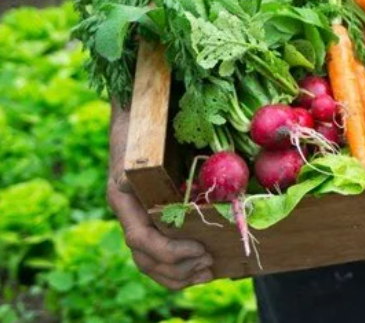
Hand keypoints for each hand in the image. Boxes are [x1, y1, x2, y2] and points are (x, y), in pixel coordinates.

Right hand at [107, 102, 212, 289]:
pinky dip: (176, 263)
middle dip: (177, 268)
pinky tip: (201, 267)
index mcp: (124, 193)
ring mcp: (135, 212)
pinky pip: (155, 249)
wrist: (135, 104)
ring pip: (147, 259)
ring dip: (177, 273)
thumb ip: (185, 147)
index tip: (200, 249)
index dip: (169, 250)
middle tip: (210, 265)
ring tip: (208, 272)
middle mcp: (126, 207)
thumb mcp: (159, 130)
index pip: (139, 238)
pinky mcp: (147, 213)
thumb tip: (228, 158)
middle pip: (144, 257)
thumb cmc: (150, 114)